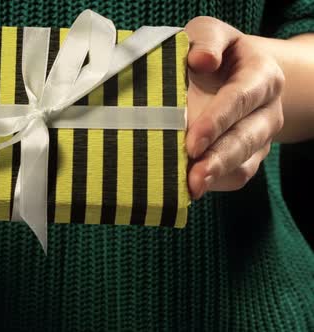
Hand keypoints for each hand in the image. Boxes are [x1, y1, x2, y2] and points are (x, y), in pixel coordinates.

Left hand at [184, 17, 284, 198]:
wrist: (226, 74)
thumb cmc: (210, 53)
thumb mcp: (208, 34)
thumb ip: (206, 40)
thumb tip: (203, 60)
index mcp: (262, 76)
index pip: (242, 98)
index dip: (218, 121)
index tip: (193, 141)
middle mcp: (267, 111)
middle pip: (247, 138)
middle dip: (219, 158)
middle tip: (193, 177)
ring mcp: (258, 138)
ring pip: (244, 163)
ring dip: (217, 177)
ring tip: (191, 188)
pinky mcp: (246, 158)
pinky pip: (237, 177)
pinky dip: (215, 185)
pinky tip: (189, 191)